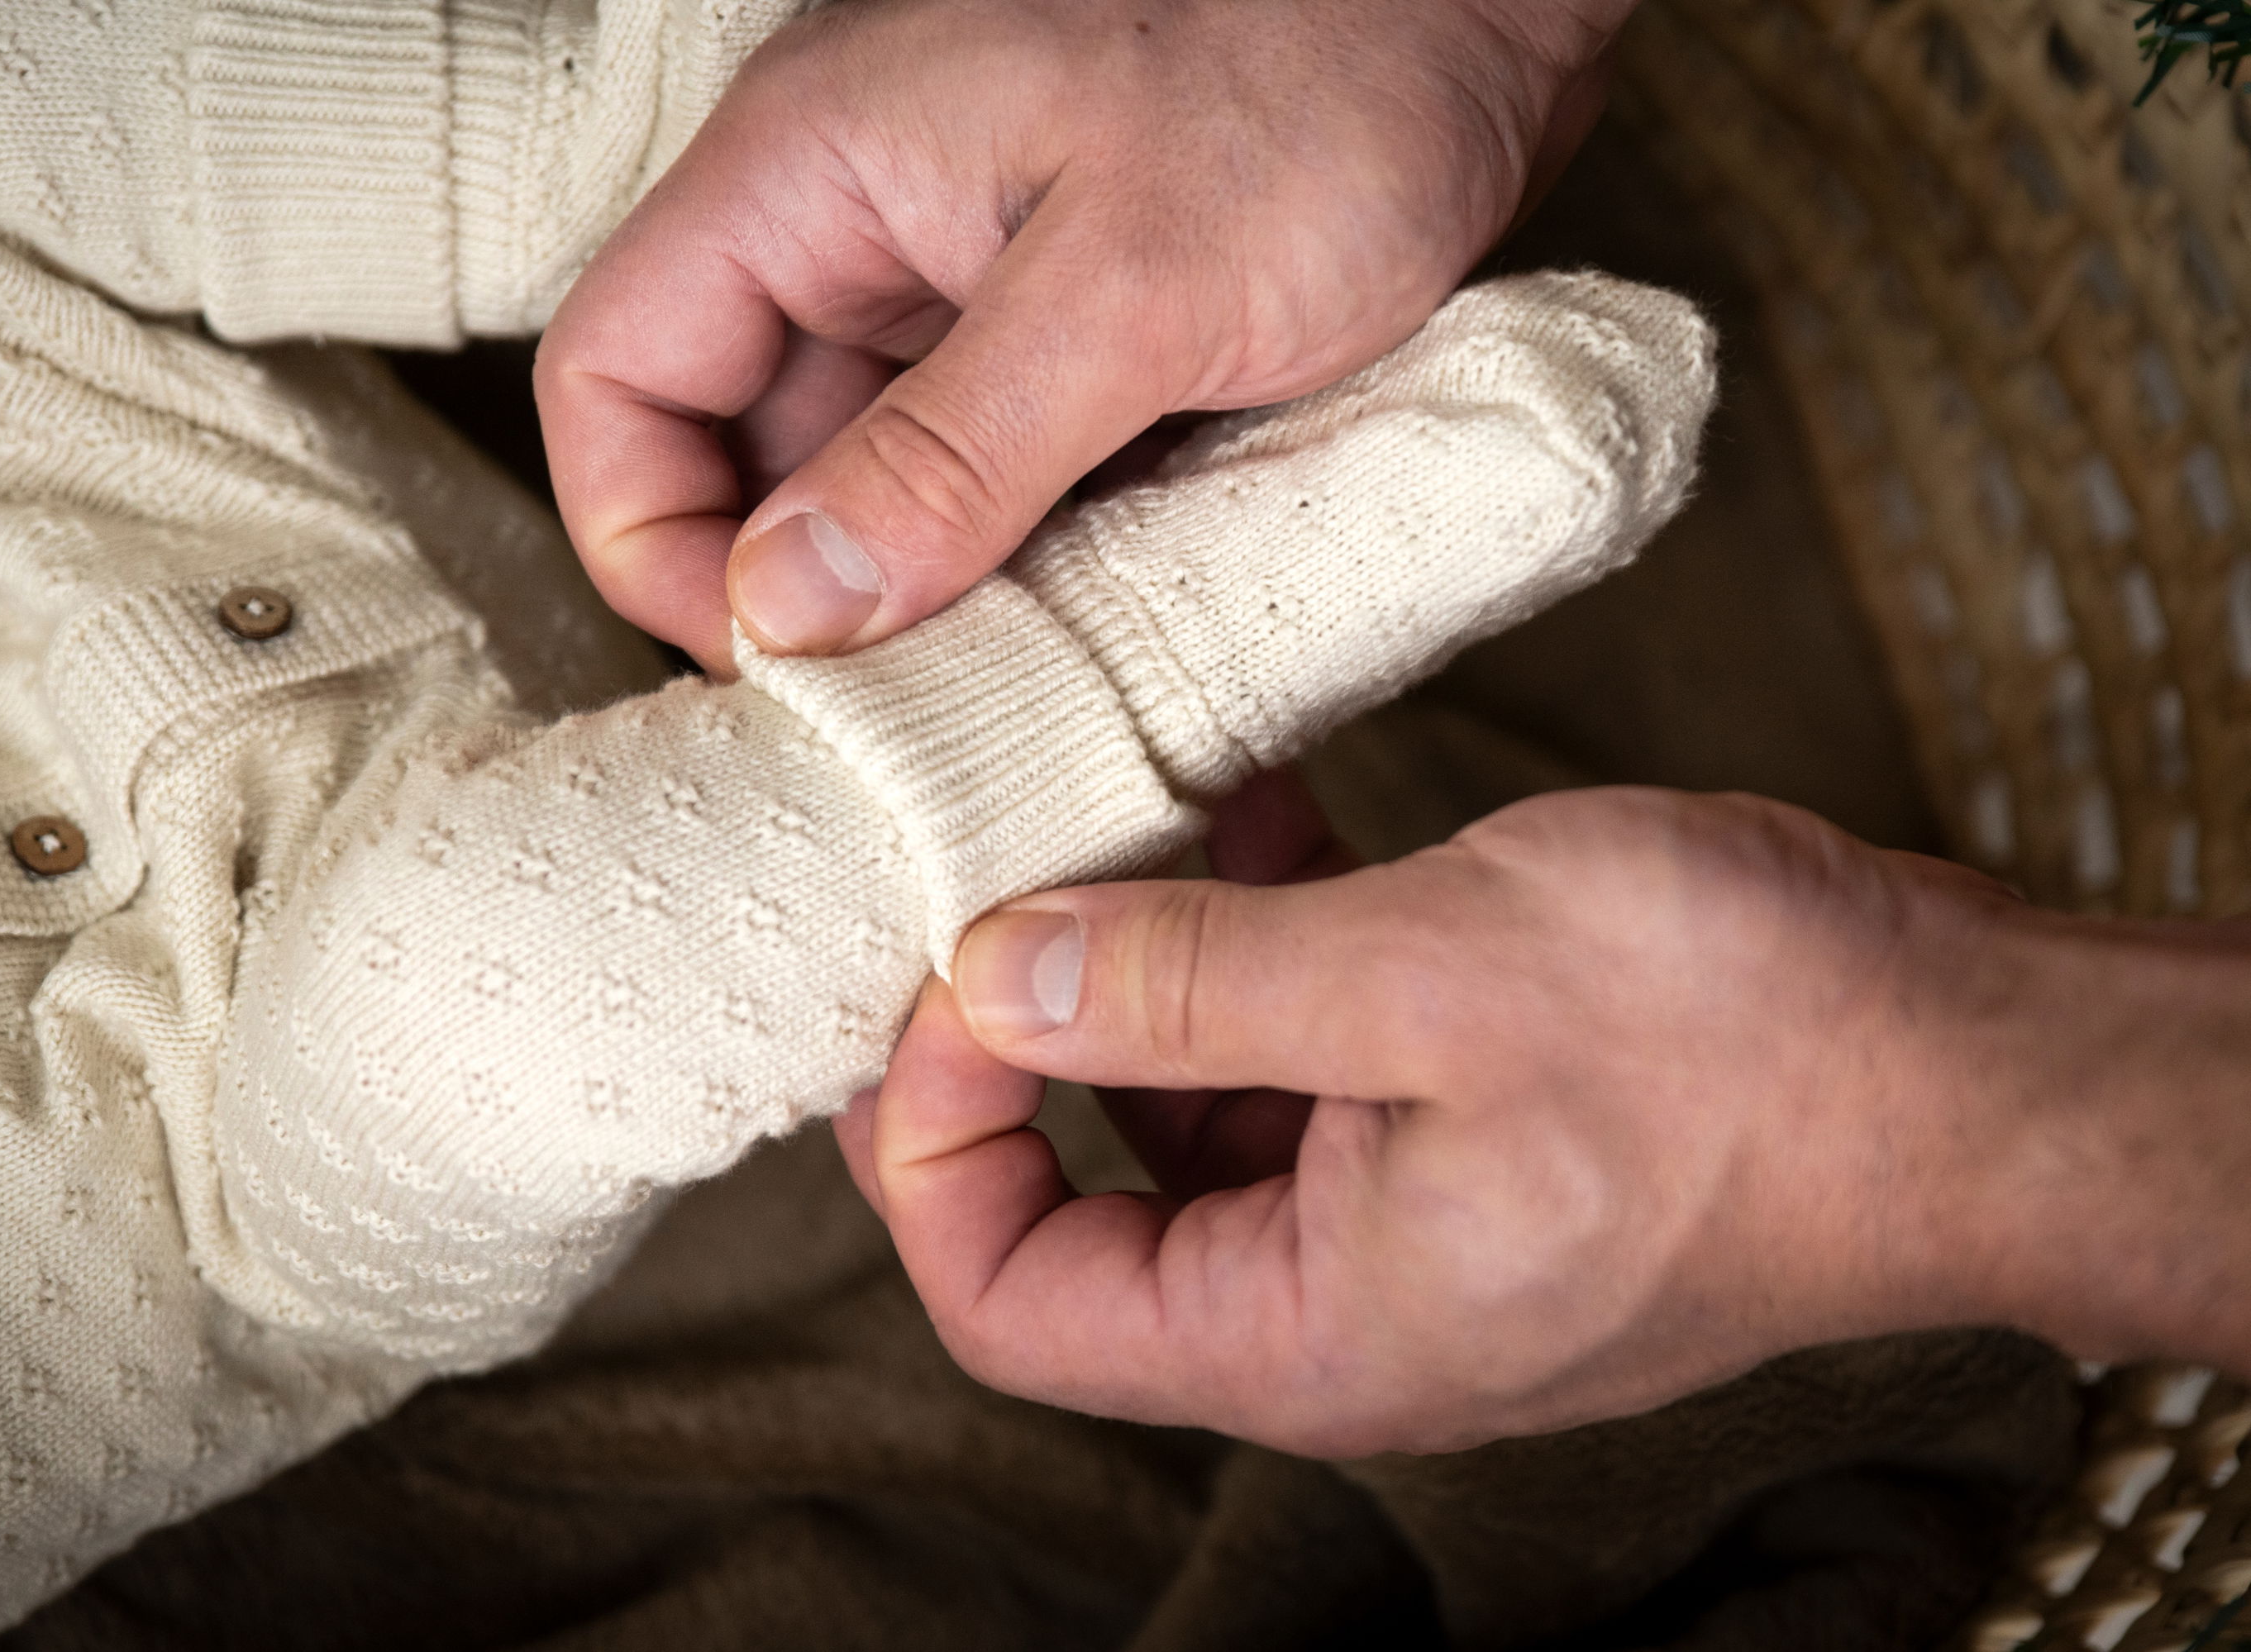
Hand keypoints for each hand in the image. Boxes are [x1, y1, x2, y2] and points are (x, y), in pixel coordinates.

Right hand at [535, 0, 1629, 674]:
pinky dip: (1035, 579)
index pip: (615, 374)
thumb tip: (793, 606)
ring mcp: (973, 294)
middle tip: (899, 738)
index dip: (648, 536)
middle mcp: (868, 237)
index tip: (769, 663)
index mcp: (813, 176)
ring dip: (934, 614)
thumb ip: (953, 451)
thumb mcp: (1136, 277)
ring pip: (882, 493)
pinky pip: (1002, 487)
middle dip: (808, 607)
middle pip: (744, 457)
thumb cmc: (1333, 58)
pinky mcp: (1079, 344)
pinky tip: (1100, 666)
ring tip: (1012, 726)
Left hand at [837, 786, 2250, 1456]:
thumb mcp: (1425, 976)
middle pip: (1080, 1214)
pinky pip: (1302, 1066)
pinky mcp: (1465, 1143)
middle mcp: (1335, 1308)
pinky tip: (1251, 815)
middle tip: (967, 888)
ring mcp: (1405, 1226)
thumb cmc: (1744, 1043)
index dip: (926, 1152)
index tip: (925, 981)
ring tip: (1104, 816)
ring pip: (1188, 1125)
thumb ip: (1183, 987)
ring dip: (1130, 975)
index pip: (1010, 1304)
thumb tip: (988, 979)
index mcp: (1302, 1330)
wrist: (1983, 1064)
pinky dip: (1248, 954)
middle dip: (1005, 1051)